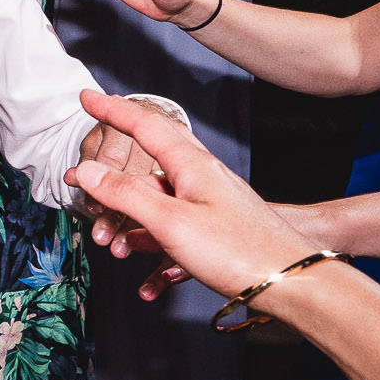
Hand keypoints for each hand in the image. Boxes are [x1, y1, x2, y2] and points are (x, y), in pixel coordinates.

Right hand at [68, 91, 322, 305]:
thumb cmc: (241, 251)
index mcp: (192, 165)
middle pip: (148, 156)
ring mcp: (208, 202)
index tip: (87, 97)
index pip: (145, 125)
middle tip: (89, 165)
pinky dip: (152, 242)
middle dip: (115, 164)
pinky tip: (147, 274)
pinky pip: (171, 225)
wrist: (292, 282)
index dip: (112, 110)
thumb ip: (126, 194)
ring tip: (110, 241)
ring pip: (156, 197)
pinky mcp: (214, 226)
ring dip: (128, 217)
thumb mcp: (172, 222)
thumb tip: (90, 172)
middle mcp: (201, 177)